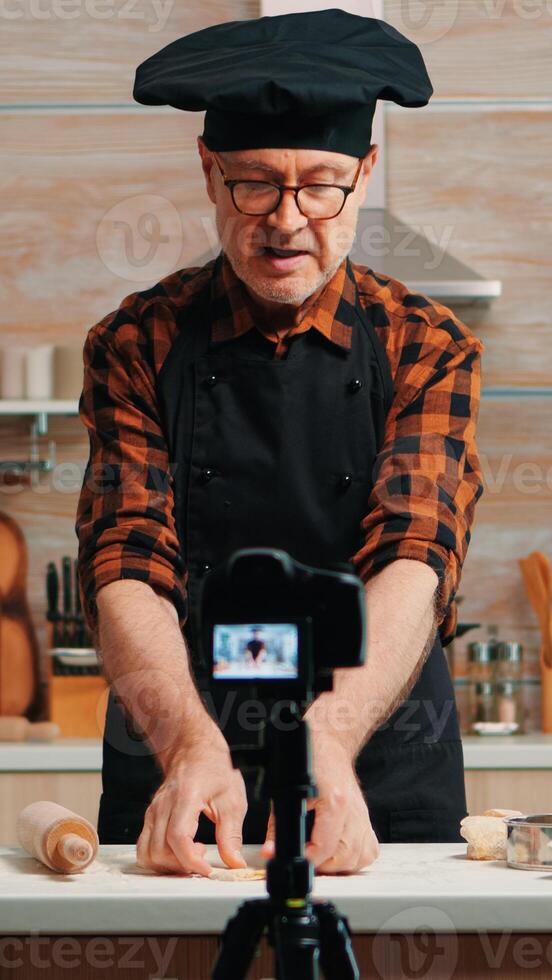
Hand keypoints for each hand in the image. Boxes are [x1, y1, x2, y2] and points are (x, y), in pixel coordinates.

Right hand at [136, 733, 247, 876]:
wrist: (194, 751)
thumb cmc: (214, 770)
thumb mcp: (232, 800)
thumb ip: (231, 834)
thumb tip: (234, 862)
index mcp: (185, 797)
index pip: (178, 837)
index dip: (190, 860)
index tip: (205, 870)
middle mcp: (163, 805)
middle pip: (159, 850)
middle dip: (181, 865)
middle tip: (203, 856)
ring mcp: (153, 812)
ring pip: (147, 852)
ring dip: (168, 864)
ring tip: (191, 853)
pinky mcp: (150, 818)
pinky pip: (144, 847)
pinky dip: (159, 858)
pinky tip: (179, 851)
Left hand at [261, 734, 378, 873]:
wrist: (329, 742)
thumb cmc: (308, 761)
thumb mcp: (285, 792)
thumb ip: (278, 826)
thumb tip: (271, 852)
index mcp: (334, 801)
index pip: (325, 846)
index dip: (308, 859)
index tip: (297, 859)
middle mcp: (352, 809)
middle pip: (344, 856)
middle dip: (323, 866)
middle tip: (306, 860)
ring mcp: (362, 814)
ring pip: (358, 857)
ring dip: (339, 865)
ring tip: (320, 858)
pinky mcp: (365, 817)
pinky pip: (368, 850)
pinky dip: (355, 858)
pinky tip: (339, 852)